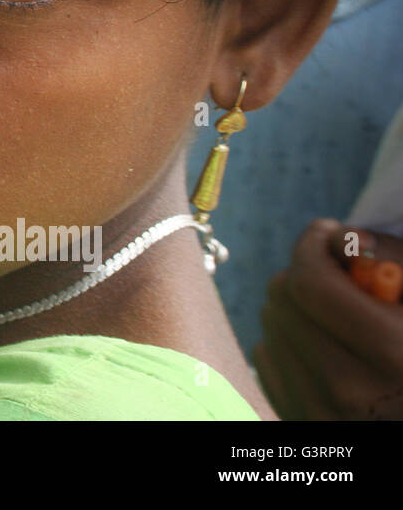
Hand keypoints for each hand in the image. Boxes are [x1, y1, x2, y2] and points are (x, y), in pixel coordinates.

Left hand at [254, 218, 402, 418]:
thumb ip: (385, 255)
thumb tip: (332, 235)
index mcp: (396, 354)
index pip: (312, 285)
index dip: (312, 247)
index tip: (326, 234)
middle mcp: (354, 392)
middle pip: (283, 300)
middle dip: (304, 274)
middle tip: (334, 274)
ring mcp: (322, 413)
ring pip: (270, 324)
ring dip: (294, 306)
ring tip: (336, 313)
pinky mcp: (299, 421)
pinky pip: (266, 355)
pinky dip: (287, 339)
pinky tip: (325, 343)